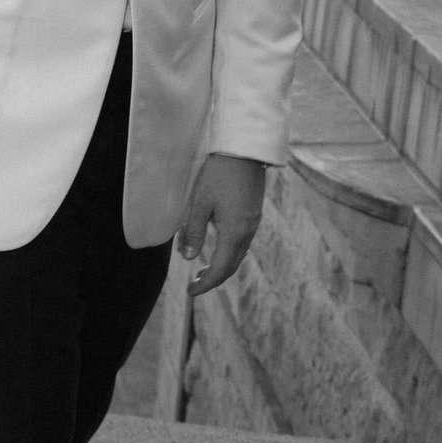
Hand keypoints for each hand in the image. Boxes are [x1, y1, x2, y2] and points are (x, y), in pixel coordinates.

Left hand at [178, 153, 266, 297]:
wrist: (244, 149)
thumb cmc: (219, 173)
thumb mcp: (200, 202)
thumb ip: (194, 231)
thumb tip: (188, 258)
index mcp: (235, 232)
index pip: (221, 269)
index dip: (206, 284)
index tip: (191, 292)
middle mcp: (248, 231)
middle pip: (232, 265)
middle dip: (213, 278)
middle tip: (194, 285)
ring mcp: (253, 222)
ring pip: (238, 254)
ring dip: (221, 265)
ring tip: (202, 271)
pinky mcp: (253, 213)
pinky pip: (242, 242)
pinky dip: (229, 252)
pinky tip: (218, 248)